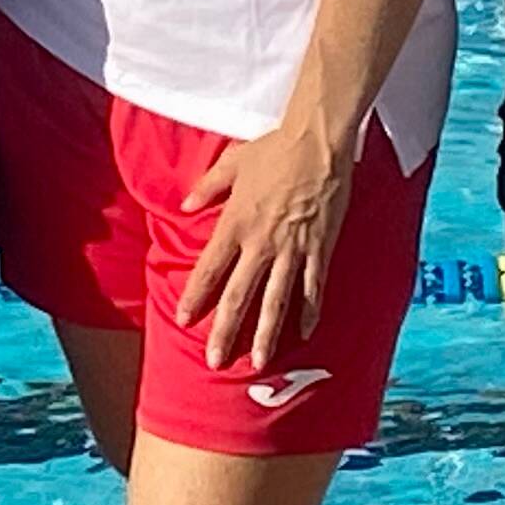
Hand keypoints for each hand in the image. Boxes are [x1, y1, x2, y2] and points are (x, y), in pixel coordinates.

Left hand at [174, 108, 356, 374]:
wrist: (317, 143)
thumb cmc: (273, 150)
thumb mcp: (231, 164)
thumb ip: (207, 188)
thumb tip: (185, 206)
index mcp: (235, 223)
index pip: (209, 269)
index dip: (196, 297)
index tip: (184, 320)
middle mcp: (260, 243)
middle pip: (239, 295)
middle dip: (226, 331)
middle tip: (215, 361)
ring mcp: (292, 249)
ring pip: (276, 300)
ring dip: (266, 334)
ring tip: (258, 362)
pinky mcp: (319, 249)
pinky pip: (313, 288)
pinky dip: (308, 313)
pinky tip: (303, 335)